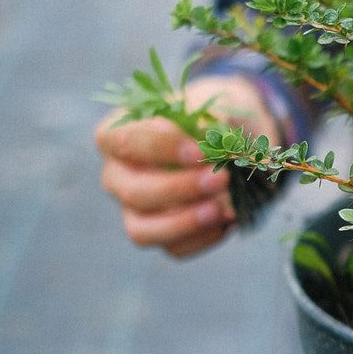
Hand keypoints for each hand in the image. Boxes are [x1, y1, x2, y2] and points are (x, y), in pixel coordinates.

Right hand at [95, 75, 276, 257]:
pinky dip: (202, 238)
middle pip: (132, 192)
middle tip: (221, 179)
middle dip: (179, 189)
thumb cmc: (214, 118)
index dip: (159, 148)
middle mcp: (118, 175)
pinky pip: (173, 248)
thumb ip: (212, 118)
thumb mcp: (217, 104)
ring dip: (184, 223)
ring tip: (222, 211)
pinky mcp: (160, 234)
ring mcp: (134, 209)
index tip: (200, 151)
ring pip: (142, 230)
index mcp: (119, 134)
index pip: (121, 140)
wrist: (234, 142)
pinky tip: (228, 221)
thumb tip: (213, 141)